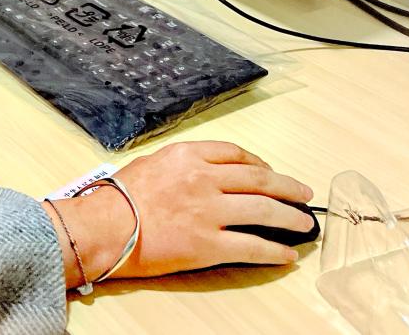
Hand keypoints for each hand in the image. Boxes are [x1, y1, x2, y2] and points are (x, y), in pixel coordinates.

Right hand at [45, 141, 314, 287]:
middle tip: (304, 193)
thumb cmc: (118, 196)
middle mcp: (204, 179)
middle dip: (286, 186)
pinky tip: (287, 255)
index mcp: (188, 155)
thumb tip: (201, 173)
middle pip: (258, 178)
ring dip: (289, 217)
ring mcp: (209, 212)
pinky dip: (274, 251)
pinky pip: (252, 247)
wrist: (104, 226)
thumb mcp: (151, 163)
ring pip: (263, 210)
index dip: (259, 162)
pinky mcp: (209, 244)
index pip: (235, 153)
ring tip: (304, 223)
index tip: (269, 170)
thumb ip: (181, 165)